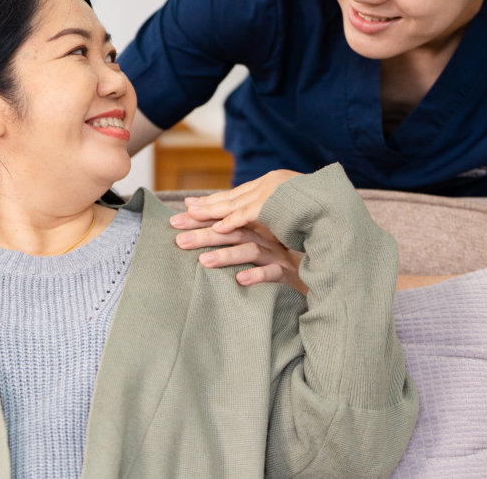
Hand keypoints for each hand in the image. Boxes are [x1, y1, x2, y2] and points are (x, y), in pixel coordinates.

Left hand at [169, 170, 306, 293]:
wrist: (314, 272)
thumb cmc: (275, 257)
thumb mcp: (250, 243)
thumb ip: (224, 229)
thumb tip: (190, 205)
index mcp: (252, 230)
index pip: (221, 221)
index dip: (198, 220)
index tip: (173, 221)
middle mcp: (263, 238)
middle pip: (231, 233)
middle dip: (204, 234)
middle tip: (179, 240)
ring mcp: (276, 254)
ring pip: (250, 251)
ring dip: (227, 255)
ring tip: (203, 261)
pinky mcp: (287, 273)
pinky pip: (272, 273)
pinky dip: (257, 275)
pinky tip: (240, 280)